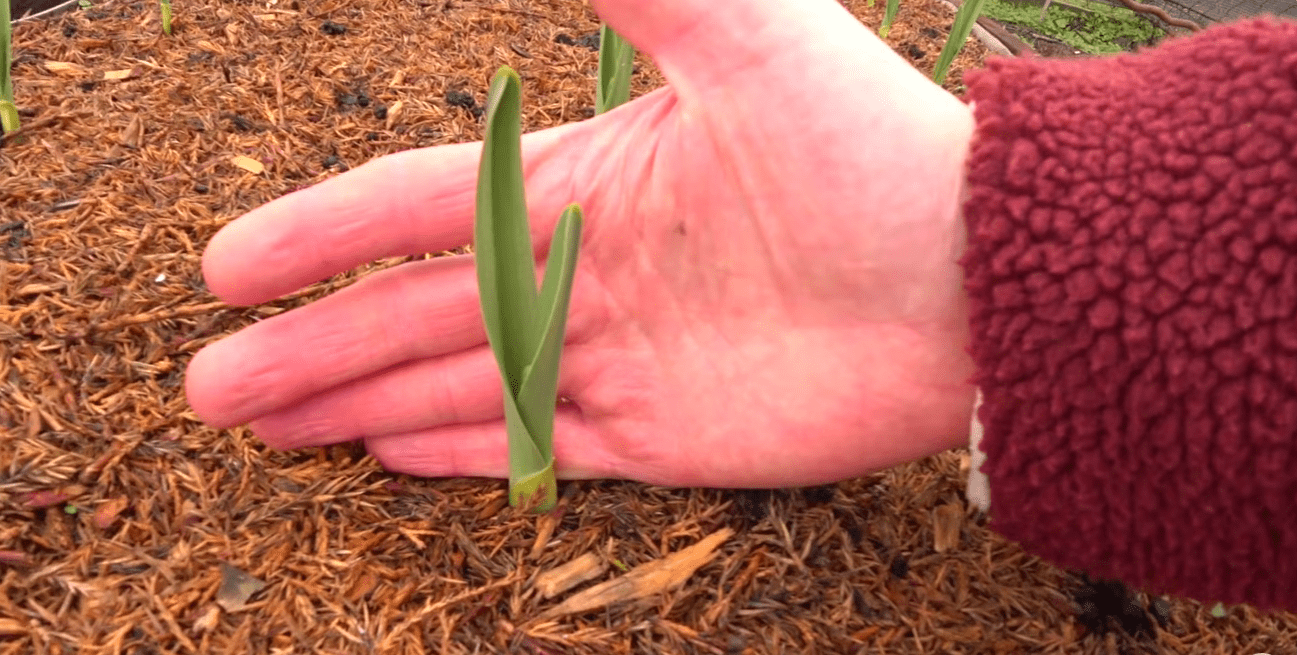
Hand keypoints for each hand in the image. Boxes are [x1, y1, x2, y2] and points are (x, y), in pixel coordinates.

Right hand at [184, 0, 977, 487]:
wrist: (977, 281)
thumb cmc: (864, 149)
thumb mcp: (742, 31)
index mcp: (588, 179)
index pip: (420, 210)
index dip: (317, 234)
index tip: (227, 266)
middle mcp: (591, 267)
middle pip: (418, 312)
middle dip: (311, 348)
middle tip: (209, 389)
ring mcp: (624, 356)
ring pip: (462, 384)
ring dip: (361, 404)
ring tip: (268, 431)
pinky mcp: (669, 436)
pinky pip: (544, 449)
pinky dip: (469, 453)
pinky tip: (390, 455)